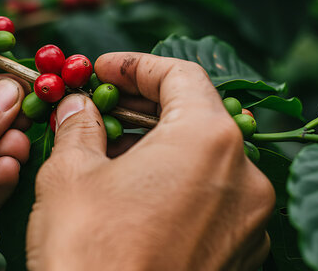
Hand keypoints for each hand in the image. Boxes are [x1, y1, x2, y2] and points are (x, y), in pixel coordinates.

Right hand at [26, 53, 274, 269]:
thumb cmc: (89, 251)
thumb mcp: (69, 174)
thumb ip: (79, 126)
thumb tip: (79, 106)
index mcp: (207, 140)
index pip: (180, 75)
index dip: (136, 65)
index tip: (102, 69)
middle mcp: (243, 176)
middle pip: (196, 116)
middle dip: (144, 108)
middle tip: (100, 109)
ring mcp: (248, 221)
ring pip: (204, 161)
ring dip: (158, 147)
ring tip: (109, 154)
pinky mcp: (240, 255)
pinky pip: (211, 201)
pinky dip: (176, 186)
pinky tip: (134, 197)